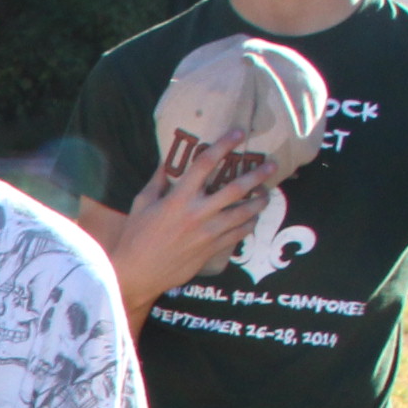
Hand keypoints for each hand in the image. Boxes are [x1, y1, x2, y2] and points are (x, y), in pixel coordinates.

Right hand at [110, 133, 268, 305]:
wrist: (137, 274)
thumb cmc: (135, 237)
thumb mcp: (141, 204)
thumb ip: (157, 182)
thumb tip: (166, 162)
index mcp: (178, 198)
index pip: (205, 164)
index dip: (223, 145)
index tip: (238, 133)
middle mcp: (197, 213)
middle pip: (236, 189)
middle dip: (257, 175)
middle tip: (272, 165)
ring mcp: (208, 233)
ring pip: (244, 213)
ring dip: (259, 201)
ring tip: (267, 193)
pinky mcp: (212, 250)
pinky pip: (239, 234)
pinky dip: (249, 224)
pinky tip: (253, 218)